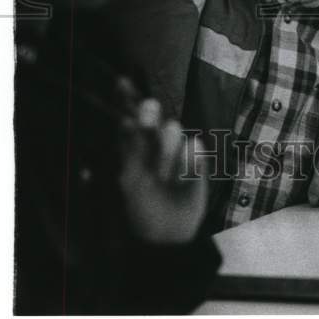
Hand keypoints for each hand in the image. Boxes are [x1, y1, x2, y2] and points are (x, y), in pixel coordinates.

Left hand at [119, 101, 208, 244]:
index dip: (126, 97)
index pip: (129, 115)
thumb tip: (125, 120)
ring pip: (174, 131)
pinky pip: (195, 148)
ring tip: (163, 177)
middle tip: (147, 111)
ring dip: (167, 151)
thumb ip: (131, 151)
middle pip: (153, 117)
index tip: (121, 82)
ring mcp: (176, 150)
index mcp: (134, 148)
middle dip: (149, 113)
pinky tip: (182, 179)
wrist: (169, 236)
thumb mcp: (131, 180)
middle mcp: (154, 143)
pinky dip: (188, 162)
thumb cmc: (142, 209)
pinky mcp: (197, 160)